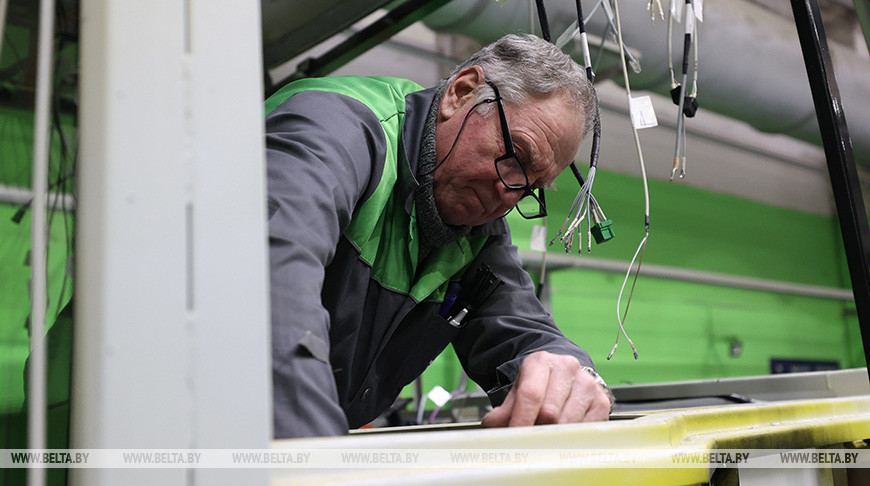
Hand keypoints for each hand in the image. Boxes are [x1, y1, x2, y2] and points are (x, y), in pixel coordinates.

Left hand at [481, 351, 610, 427]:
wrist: (564, 373)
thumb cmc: (540, 384)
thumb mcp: (518, 390)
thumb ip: (505, 409)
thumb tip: (492, 425)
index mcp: (541, 362)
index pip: (530, 394)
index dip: (521, 420)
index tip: (514, 438)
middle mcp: (567, 368)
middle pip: (550, 412)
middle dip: (536, 431)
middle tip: (528, 443)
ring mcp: (587, 384)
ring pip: (568, 423)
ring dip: (554, 437)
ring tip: (545, 438)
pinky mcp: (602, 401)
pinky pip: (586, 429)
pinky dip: (573, 439)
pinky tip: (563, 437)